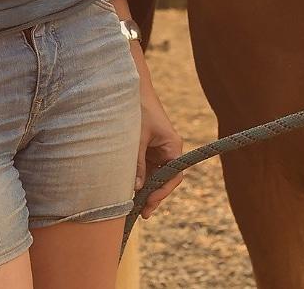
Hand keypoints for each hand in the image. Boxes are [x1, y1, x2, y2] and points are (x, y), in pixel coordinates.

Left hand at [135, 81, 183, 217]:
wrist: (130, 89)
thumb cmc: (138, 109)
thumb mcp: (136, 138)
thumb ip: (137, 163)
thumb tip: (135, 187)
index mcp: (172, 146)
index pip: (173, 176)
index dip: (163, 191)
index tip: (149, 201)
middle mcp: (167, 151)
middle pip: (164, 180)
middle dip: (153, 195)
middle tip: (141, 213)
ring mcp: (157, 151)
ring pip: (154, 176)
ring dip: (144, 190)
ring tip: (132, 207)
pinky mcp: (146, 150)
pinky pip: (145, 169)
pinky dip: (138, 179)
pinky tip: (129, 191)